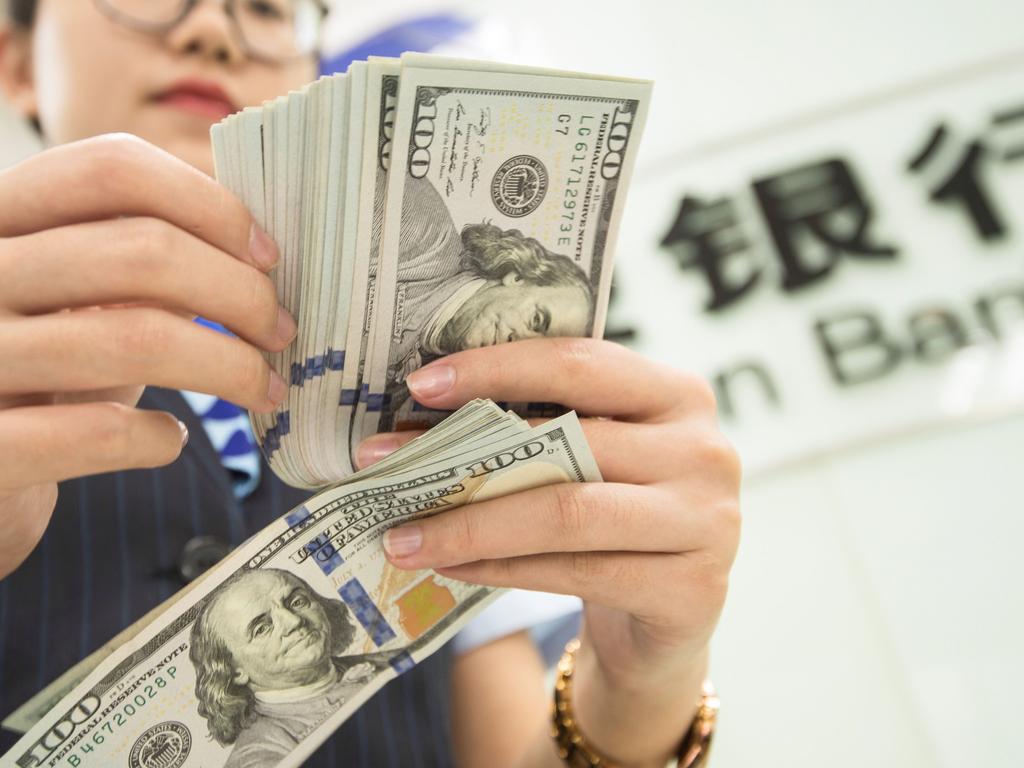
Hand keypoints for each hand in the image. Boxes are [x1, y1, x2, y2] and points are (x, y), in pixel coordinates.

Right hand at [0, 134, 294, 578]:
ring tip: (265, 389)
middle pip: (143, 250)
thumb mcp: (76, 296)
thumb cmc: (38, 372)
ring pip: (135, 339)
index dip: (210, 206)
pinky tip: (169, 440)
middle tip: (281, 332)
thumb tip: (258, 248)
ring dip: (230, 367)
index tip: (267, 257)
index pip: (111, 169)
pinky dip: (157, 438)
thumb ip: (140, 260)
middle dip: (241, 294)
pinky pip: (98, 433)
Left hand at [356, 338, 740, 758]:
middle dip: (465, 455)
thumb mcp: (593, 460)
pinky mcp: (693, 590)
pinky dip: (500, 569)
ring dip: (469, 523)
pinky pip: (575, 573)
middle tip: (385, 465)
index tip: (419, 385)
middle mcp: (706, 451)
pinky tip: (450, 567)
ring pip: (565, 512)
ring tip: (401, 535)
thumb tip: (422, 420)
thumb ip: (540, 431)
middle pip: (569, 441)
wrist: (669, 615)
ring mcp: (709, 523)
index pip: (581, 364)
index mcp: (680, 394)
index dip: (497, 368)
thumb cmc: (616, 515)